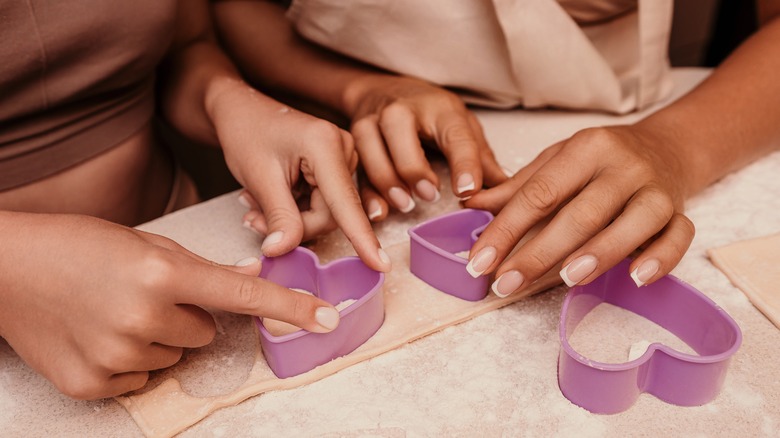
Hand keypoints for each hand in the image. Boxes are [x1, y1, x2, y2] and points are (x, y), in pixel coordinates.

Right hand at [0, 212, 341, 398]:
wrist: (8, 268)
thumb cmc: (80, 245)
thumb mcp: (146, 242)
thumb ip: (203, 266)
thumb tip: (253, 276)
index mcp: (162, 273)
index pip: (242, 295)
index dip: (289, 307)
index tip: (325, 319)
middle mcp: (144, 317)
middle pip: (206, 331)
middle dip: (187, 314)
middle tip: (146, 294)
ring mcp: (117, 355)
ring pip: (177, 354)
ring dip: (160, 336)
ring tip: (119, 310)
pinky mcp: (94, 383)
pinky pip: (144, 377)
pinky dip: (131, 359)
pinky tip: (100, 333)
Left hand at [206, 78, 389, 270]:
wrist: (240, 108)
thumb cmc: (246, 132)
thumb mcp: (258, 177)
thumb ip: (278, 217)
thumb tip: (283, 250)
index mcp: (326, 145)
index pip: (345, 203)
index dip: (362, 238)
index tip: (381, 266)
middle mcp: (343, 149)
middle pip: (332, 214)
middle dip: (294, 225)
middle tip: (254, 220)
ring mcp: (342, 158)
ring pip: (326, 213)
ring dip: (290, 218)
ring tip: (255, 205)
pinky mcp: (336, 167)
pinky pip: (323, 204)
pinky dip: (295, 209)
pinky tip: (270, 197)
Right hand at [344, 75, 508, 220]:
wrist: (383, 90)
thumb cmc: (430, 113)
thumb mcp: (460, 126)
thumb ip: (480, 159)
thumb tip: (509, 191)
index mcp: (440, 109)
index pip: (455, 136)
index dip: (463, 164)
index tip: (468, 191)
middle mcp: (402, 111)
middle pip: (402, 141)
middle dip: (415, 171)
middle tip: (431, 196)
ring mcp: (373, 123)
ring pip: (373, 155)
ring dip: (389, 183)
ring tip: (407, 204)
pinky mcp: (353, 139)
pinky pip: (357, 170)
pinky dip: (366, 193)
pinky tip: (378, 212)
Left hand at [463, 126, 694, 295]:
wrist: (666, 148)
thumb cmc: (601, 161)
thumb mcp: (556, 162)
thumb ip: (518, 188)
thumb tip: (470, 205)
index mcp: (586, 148)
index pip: (539, 193)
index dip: (506, 230)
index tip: (479, 261)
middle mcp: (623, 166)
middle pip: (580, 213)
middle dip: (538, 252)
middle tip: (505, 283)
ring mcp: (656, 189)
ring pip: (632, 223)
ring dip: (599, 253)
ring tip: (566, 279)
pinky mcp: (681, 212)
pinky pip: (678, 236)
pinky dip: (661, 259)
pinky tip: (637, 278)